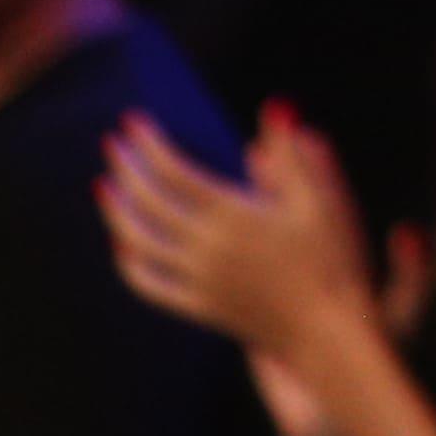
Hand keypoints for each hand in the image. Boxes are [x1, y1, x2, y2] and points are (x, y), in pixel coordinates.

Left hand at [99, 106, 379, 360]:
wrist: (325, 328)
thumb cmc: (330, 259)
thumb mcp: (320, 200)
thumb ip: (292, 154)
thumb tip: (274, 108)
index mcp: (234, 215)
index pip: (173, 171)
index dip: (148, 144)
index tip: (132, 120)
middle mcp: (207, 248)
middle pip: (147, 203)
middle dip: (124, 169)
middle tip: (111, 143)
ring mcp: (199, 281)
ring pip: (138, 244)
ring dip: (115, 213)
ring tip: (105, 188)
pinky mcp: (200, 307)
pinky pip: (150, 286)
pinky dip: (130, 265)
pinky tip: (123, 246)